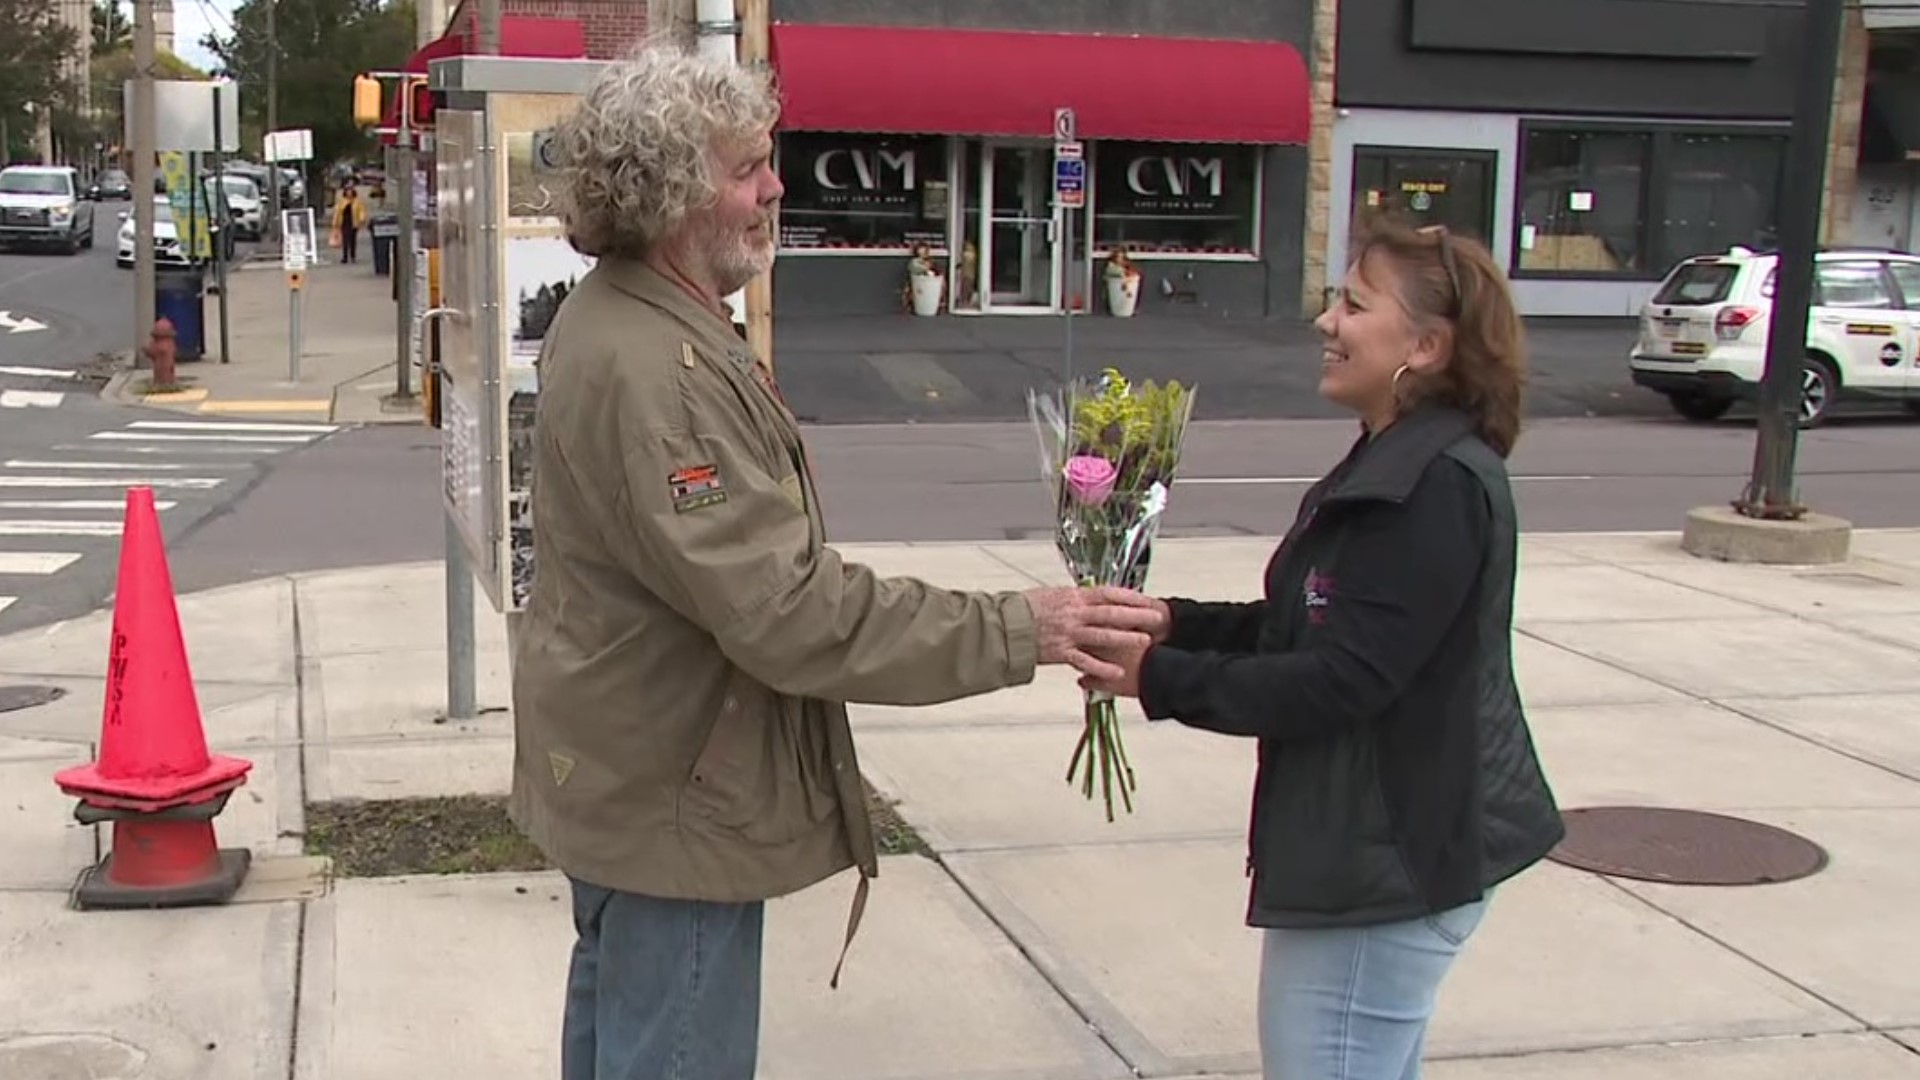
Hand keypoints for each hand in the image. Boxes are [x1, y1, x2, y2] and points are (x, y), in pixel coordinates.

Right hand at [1024, 586, 1161, 684]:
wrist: (1004, 625)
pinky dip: (1102, 668)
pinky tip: (1117, 673)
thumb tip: (1094, 600)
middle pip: (1111, 613)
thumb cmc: (1025, 609)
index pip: (1108, 594)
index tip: (1147, 600)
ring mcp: (1068, 634)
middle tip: (1156, 619)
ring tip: (1144, 641)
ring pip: (1103, 635)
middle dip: (1136, 616)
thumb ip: (1076, 600)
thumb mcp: (1053, 595)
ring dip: (1125, 638)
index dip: (1130, 597)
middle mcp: (1074, 614)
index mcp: (1073, 597)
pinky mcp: (1061, 653)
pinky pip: (1085, 662)